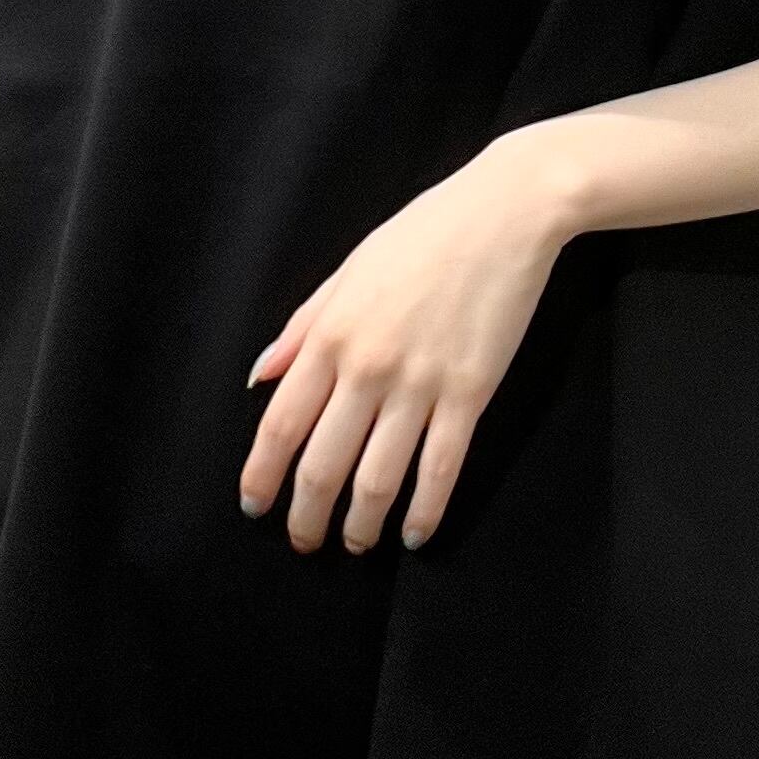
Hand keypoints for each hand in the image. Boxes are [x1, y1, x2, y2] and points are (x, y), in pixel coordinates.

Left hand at [238, 131, 581, 554]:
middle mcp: (367, 367)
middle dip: (308, 515)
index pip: (281, 424)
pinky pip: (440, 468)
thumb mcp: (348, 270)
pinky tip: (415, 534)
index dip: (263, 475)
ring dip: (361, 523)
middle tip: (305, 543)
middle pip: (323, 464)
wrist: (504, 213)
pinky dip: (425, 510)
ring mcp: (420, 384)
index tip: (255, 507)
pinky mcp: (470, 394)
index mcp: (330, 334)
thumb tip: (259, 376)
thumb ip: (302, 327)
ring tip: (356, 545)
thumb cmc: (423, 233)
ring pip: (378, 477)